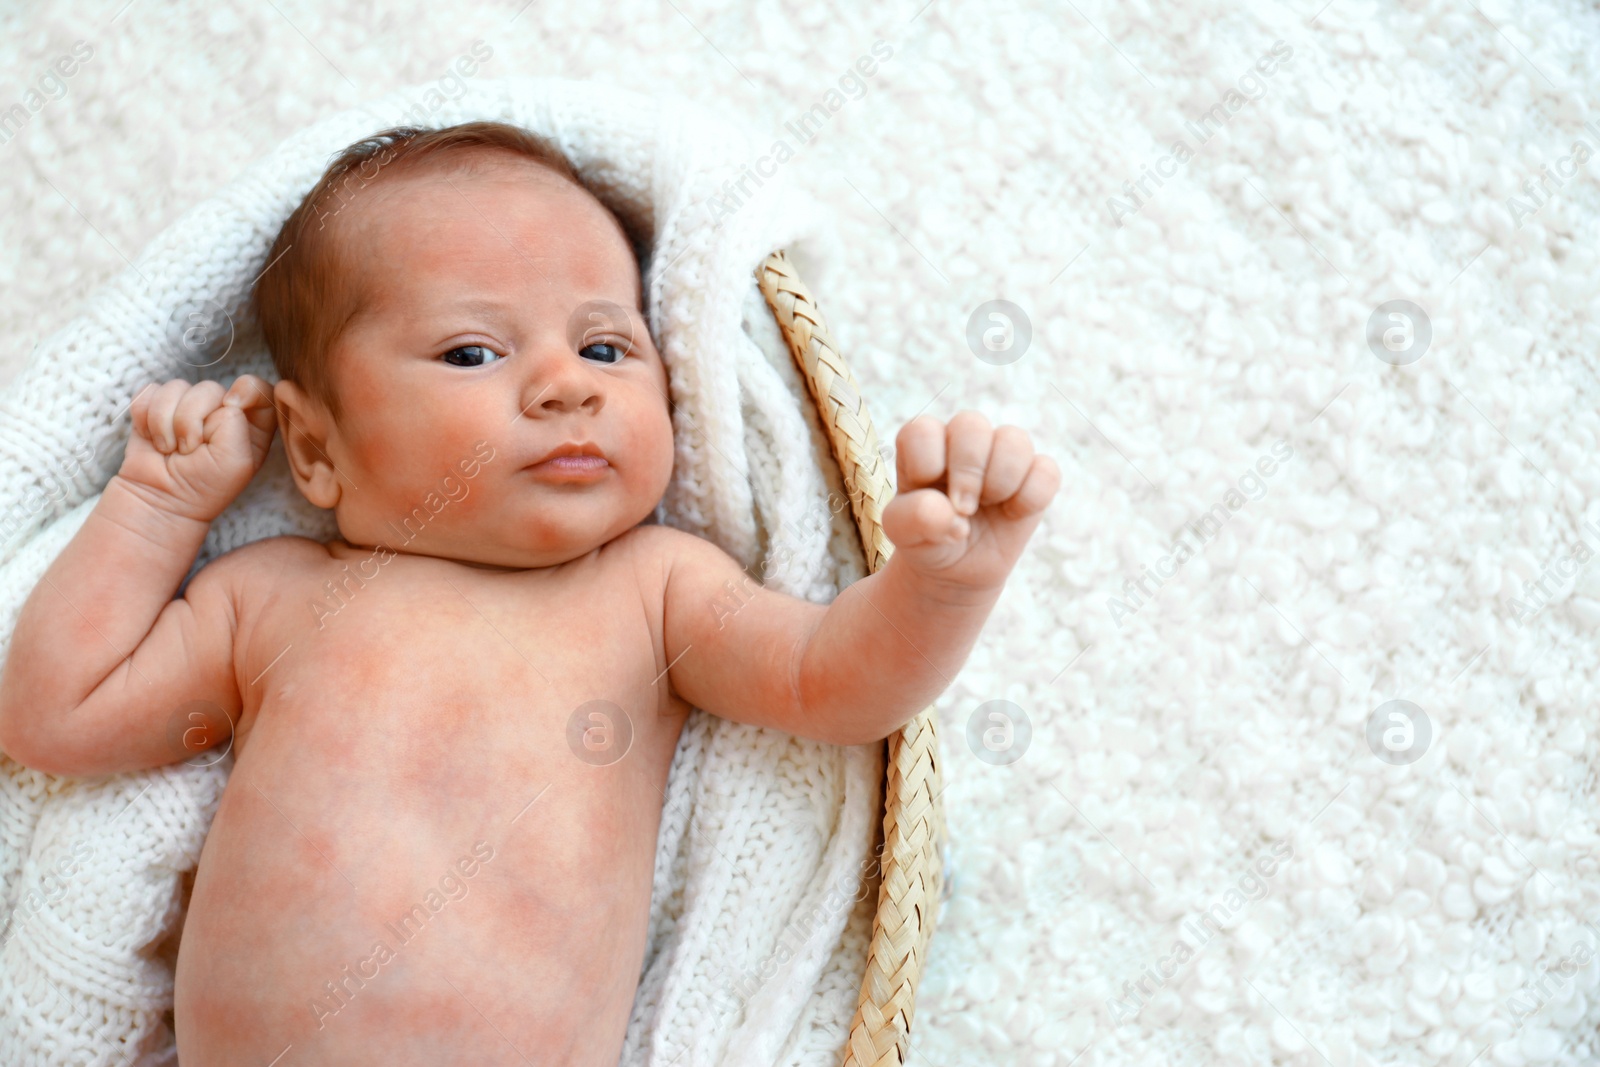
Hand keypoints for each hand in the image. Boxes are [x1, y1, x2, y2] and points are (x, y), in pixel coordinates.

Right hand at [119, 375, 277, 522]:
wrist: (160, 499)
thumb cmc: (204, 485)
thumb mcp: (235, 460)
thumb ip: (237, 422)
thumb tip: (223, 396)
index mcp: (251, 424)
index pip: (259, 388)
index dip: (247, 389)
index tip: (230, 405)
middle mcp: (221, 411)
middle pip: (210, 387)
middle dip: (192, 420)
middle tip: (189, 450)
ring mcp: (188, 407)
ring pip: (176, 388)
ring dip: (165, 422)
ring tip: (170, 449)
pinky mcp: (157, 407)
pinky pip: (149, 392)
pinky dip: (145, 417)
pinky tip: (153, 439)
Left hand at [880, 412, 1059, 595]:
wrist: (956, 568)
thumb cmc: (925, 540)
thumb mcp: (904, 534)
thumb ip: (914, 518)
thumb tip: (952, 513)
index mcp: (923, 445)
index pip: (922, 431)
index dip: (927, 466)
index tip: (929, 500)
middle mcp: (962, 440)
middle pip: (971, 425)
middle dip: (968, 473)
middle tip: (963, 509)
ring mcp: (1000, 454)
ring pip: (1014, 440)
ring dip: (1001, 482)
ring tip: (989, 506)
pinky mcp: (1034, 475)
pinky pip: (1046, 471)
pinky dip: (1030, 499)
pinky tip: (1013, 514)